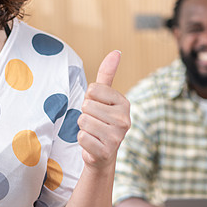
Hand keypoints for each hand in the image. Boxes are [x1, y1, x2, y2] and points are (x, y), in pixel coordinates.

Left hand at [77, 50, 130, 170]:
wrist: (102, 154)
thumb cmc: (100, 121)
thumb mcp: (103, 97)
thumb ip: (107, 74)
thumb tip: (116, 51)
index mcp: (124, 103)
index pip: (92, 90)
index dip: (89, 99)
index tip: (97, 108)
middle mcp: (124, 119)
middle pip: (86, 106)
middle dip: (85, 114)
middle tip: (95, 123)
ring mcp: (117, 137)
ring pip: (83, 121)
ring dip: (83, 127)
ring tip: (93, 133)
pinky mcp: (106, 151)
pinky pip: (82, 137)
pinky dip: (82, 140)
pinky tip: (92, 144)